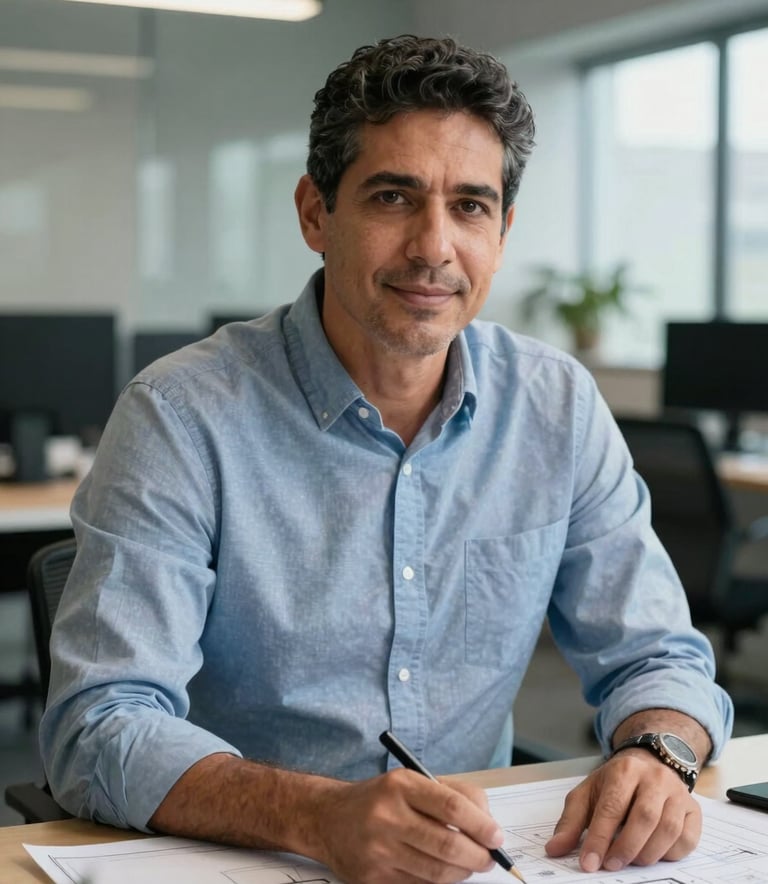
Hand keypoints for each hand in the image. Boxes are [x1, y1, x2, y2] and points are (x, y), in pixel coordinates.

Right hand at [310, 769, 503, 883]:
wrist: (328, 818)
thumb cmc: (381, 798)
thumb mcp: (412, 781)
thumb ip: (453, 794)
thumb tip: (488, 824)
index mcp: (400, 785)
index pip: (452, 806)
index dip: (481, 825)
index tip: (497, 836)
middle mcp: (387, 816)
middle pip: (448, 844)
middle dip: (479, 856)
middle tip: (490, 858)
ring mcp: (379, 849)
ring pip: (438, 872)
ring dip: (462, 872)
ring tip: (468, 864)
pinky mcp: (373, 877)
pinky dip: (439, 881)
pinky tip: (442, 870)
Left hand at [545, 750, 701, 872]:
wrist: (647, 764)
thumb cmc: (614, 784)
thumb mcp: (588, 794)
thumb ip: (571, 822)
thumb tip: (554, 849)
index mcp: (624, 770)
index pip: (612, 807)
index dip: (600, 839)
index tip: (588, 863)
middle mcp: (655, 777)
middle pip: (644, 817)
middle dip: (626, 848)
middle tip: (610, 866)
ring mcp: (678, 793)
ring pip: (668, 829)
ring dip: (647, 853)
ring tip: (630, 861)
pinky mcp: (694, 809)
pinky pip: (687, 839)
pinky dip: (670, 853)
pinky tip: (654, 853)